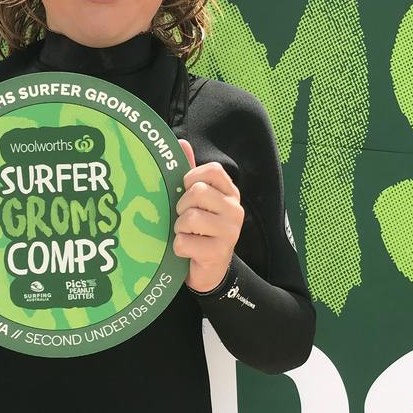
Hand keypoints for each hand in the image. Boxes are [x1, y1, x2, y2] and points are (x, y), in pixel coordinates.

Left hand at [173, 139, 243, 293]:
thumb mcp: (195, 201)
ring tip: (186, 235)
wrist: (209, 271)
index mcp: (229, 193)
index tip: (187, 192)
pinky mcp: (219, 252)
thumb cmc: (199, 231)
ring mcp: (230, 231)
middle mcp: (234, 209)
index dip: (191, 179)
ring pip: (189, 218)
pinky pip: (184, 242)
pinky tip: (188, 251)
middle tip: (184, 219)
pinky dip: (178, 247)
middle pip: (197, 192)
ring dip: (179, 228)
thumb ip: (189, 174)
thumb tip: (181, 142)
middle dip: (181, 206)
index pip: (212, 170)